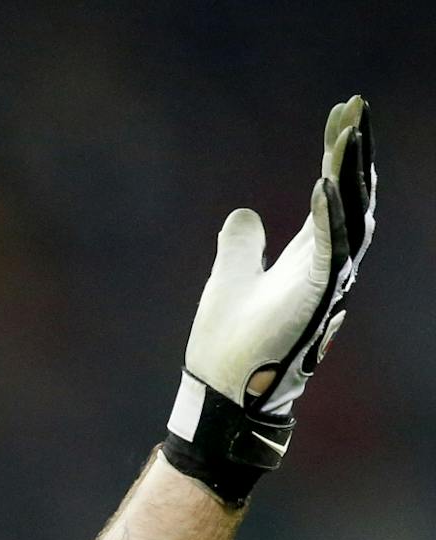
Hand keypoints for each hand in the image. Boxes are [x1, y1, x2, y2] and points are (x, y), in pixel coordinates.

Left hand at [183, 95, 374, 417]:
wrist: (221, 393)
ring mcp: (324, 283)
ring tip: (349, 133)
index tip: (343, 112)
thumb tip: (243, 214)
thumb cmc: (228, 343)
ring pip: (348, 217)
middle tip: (356, 107)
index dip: (339, 153)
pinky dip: (328, 218)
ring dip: (348, 174)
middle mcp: (326, 265)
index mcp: (309, 256)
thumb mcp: (229, 278)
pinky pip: (328, 252)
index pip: (333, 192)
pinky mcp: (312, 302)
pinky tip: (324, 184)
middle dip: (354, 152)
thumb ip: (241, 245)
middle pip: (350, 196)